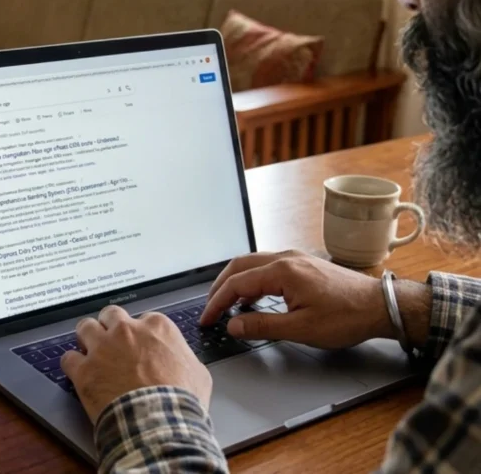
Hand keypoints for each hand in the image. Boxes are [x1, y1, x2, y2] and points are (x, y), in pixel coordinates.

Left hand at [61, 307, 211, 422]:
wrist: (161, 424)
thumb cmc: (182, 402)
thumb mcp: (198, 374)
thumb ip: (183, 357)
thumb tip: (180, 360)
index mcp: (157, 328)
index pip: (142, 318)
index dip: (139, 333)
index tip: (138, 345)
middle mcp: (127, 331)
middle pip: (110, 315)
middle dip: (110, 327)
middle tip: (111, 343)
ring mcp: (103, 347)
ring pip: (85, 327)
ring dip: (87, 339)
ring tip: (90, 352)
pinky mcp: (84, 369)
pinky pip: (68, 358)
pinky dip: (73, 365)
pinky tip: (78, 373)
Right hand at [199, 250, 391, 348]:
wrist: (380, 306)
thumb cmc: (347, 317)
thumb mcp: (301, 328)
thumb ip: (261, 326)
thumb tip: (233, 325)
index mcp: (282, 271)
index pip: (237, 284)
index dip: (217, 302)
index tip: (207, 319)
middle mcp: (285, 258)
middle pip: (239, 266)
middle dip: (220, 287)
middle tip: (210, 309)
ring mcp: (295, 258)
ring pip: (252, 263)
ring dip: (235, 282)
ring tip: (227, 304)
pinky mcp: (303, 264)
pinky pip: (266, 266)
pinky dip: (252, 279)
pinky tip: (253, 297)